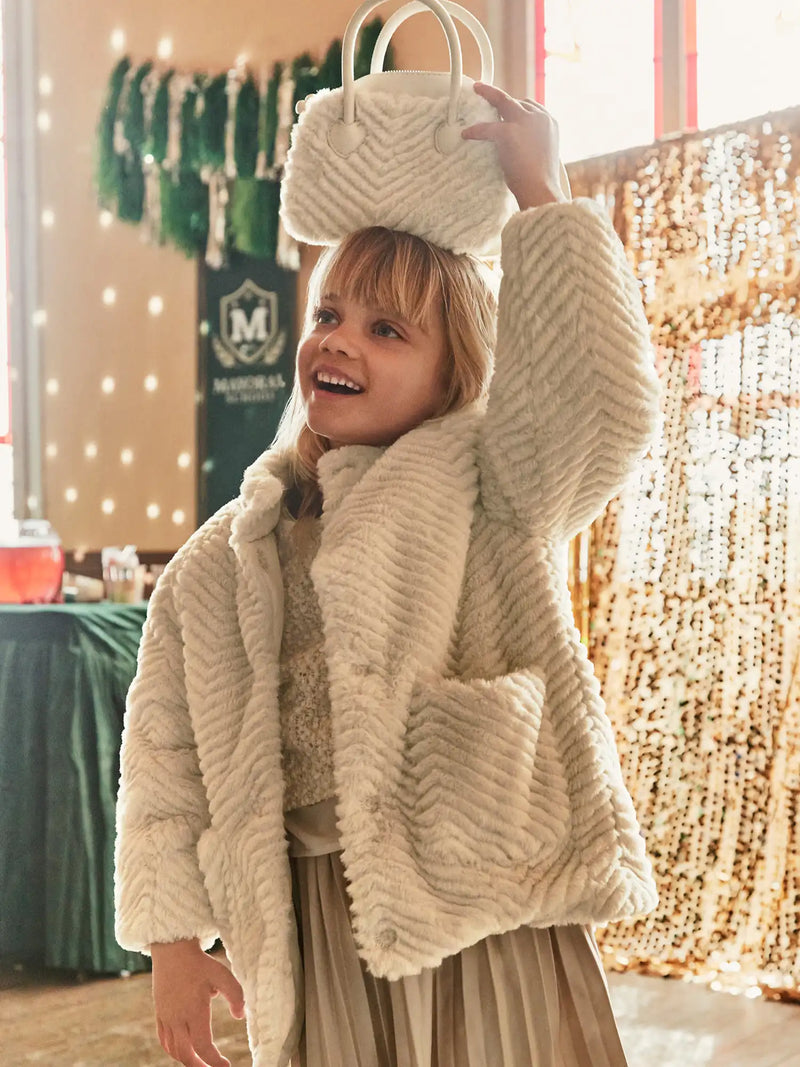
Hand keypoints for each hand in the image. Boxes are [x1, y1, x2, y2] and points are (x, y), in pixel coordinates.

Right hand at [151, 939, 245, 1066]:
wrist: (171, 950)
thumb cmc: (199, 962)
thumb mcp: (222, 974)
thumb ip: (235, 995)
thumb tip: (241, 1016)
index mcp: (194, 1011)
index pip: (203, 1046)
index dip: (214, 1060)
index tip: (226, 1065)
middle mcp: (177, 1018)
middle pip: (186, 1054)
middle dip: (200, 1066)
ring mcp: (166, 1017)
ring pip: (173, 1050)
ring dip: (187, 1060)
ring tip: (201, 1062)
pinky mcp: (159, 1013)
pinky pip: (164, 1040)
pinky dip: (173, 1051)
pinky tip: (183, 1050)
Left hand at [462, 83, 567, 210]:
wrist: (541, 191)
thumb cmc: (541, 182)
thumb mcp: (543, 154)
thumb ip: (533, 142)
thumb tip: (518, 144)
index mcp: (550, 123)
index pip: (532, 107)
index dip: (517, 107)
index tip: (506, 109)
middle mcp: (540, 118)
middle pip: (518, 100)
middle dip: (501, 97)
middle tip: (486, 93)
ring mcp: (525, 122)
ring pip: (503, 100)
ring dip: (488, 95)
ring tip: (477, 91)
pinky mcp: (509, 132)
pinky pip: (487, 127)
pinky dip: (475, 130)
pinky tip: (467, 133)